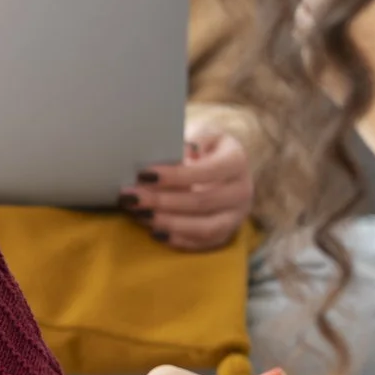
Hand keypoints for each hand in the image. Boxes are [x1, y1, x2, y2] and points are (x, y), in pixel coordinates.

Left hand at [122, 123, 251, 251]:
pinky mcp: (226, 233)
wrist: (219, 164)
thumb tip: (174, 152)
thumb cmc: (202, 146)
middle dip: (163, 202)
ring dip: (169, 223)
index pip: (207, 171)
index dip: (175, 175)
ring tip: (139, 215)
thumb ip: (187, 140)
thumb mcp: (199, 132)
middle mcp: (242, 190)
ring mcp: (236, 215)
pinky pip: (203, 242)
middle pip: (202, 202)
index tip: (144, 175)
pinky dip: (178, 239)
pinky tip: (154, 231)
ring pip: (205, 227)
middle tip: (132, 198)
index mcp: (236, 160)